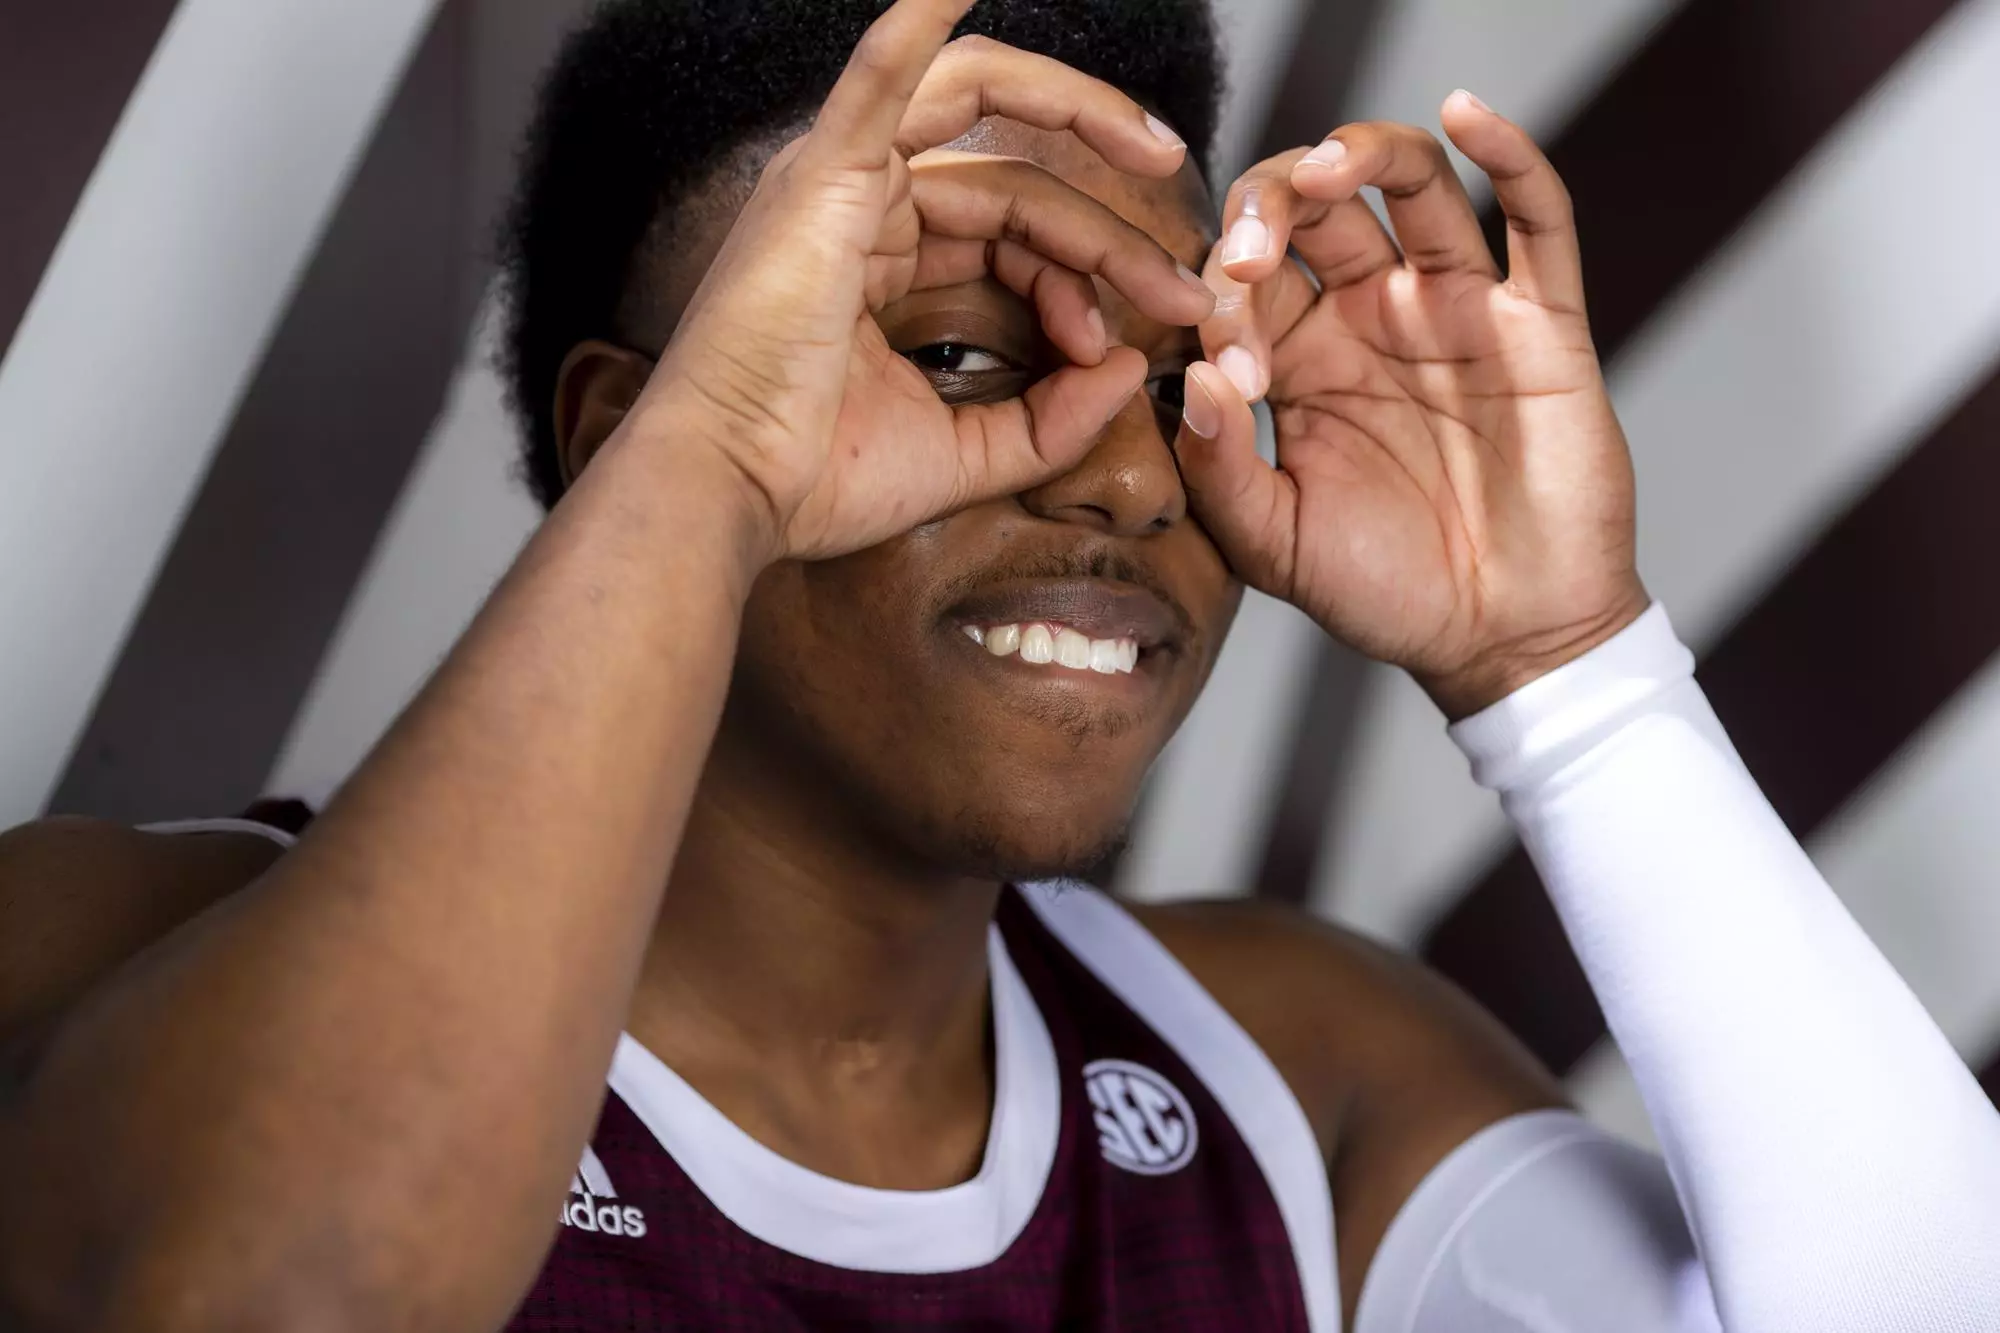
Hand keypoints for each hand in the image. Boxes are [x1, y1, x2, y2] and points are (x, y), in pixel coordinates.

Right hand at [616, 4, 1214, 562]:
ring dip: (1078, 117)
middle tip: (1185, 294)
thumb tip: (1132, 369)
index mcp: (880, 262)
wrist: (731, 493)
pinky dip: (923, 13)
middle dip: (1110, 237)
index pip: (1013, 236)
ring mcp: (840, 178)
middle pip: (1015, 186)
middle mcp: (860, 204)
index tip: (1131, 348)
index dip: (1086, 281)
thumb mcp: (966, 453)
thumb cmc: (817, 478)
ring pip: (981, 110)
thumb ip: (1051, 418)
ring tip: (1158, 153)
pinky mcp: (826, 173)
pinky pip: (885, 68)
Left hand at [1172, 93, 1648, 716]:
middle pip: (1315, 206)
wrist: (1502, 639)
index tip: (1230, 370)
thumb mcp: (1272, 545)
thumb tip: (1192, 374)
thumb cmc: (1383, 591)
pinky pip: (1536, 218)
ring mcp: (1455, 308)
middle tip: (1250, 252)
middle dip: (1269, 206)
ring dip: (1363, 154)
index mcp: (1297, 358)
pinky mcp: (1540, 320)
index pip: (1243, 277)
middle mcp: (1370, 316)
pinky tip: (1467, 116)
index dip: (1219, 293)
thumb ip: (1218, 467)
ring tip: (1327, 168)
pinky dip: (1509, 156)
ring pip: (1411, 185)